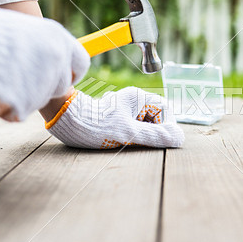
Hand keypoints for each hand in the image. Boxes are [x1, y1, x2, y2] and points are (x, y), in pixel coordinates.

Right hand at [0, 0, 89, 120]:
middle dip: (43, 86)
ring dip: (20, 94)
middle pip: (60, 86)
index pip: (81, 63)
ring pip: (37, 99)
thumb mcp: (24, 32)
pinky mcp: (24, 103)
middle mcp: (57, 60)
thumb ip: (43, 48)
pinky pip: (18, 111)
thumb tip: (53, 60)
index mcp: (58, 39)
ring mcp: (42, 83)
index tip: (64, 76)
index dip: (71, 72)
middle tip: (18, 75)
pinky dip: (5, 105)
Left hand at [46, 87, 184, 148]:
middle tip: (142, 143)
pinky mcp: (116, 116)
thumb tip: (178, 138)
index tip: (161, 140)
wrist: (65, 121)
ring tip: (128, 141)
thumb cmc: (94, 125)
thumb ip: (154, 136)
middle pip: (156, 116)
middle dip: (154, 131)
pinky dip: (132, 135)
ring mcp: (124, 108)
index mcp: (138, 98)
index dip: (167, 125)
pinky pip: (133, 125)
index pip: (165, 109)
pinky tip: (120, 139)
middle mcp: (133, 100)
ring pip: (144, 122)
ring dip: (142, 134)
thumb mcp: (127, 134)